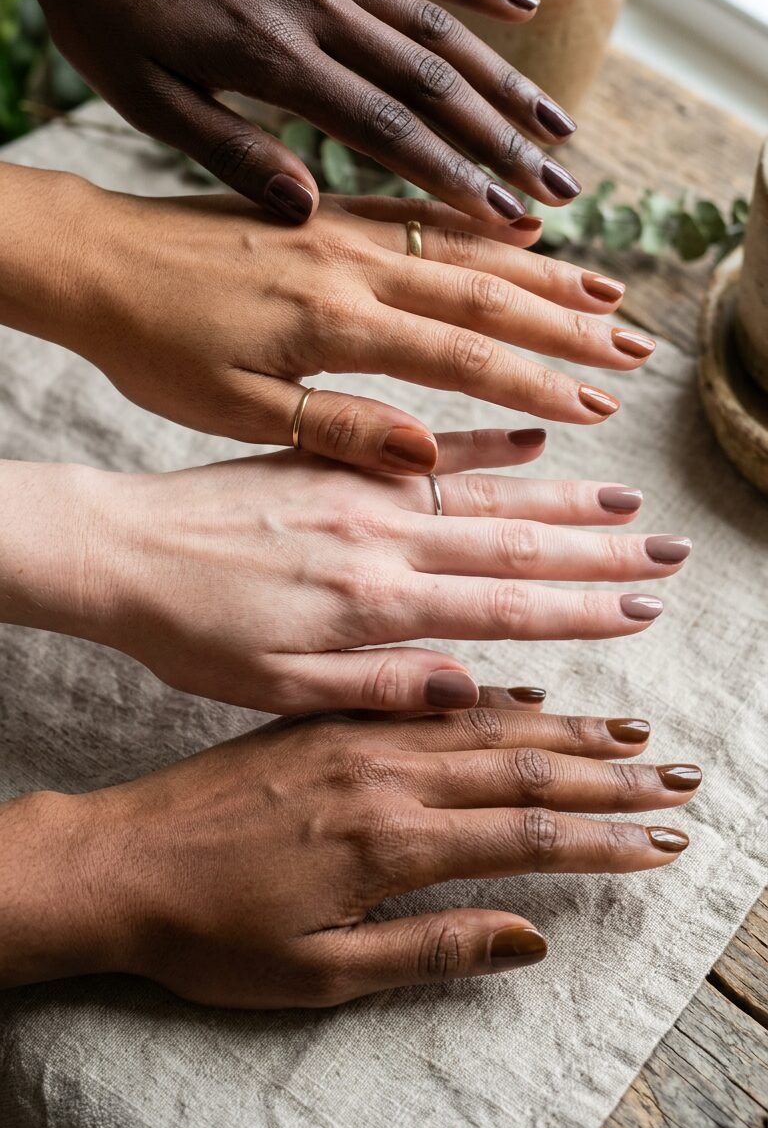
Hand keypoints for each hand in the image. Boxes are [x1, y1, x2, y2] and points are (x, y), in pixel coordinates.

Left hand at [2, 0, 580, 223]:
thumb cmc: (104, 12)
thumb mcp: (145, 101)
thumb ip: (229, 153)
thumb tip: (308, 210)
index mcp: (272, 61)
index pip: (387, 130)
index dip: (455, 177)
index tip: (507, 219)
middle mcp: (317, 9)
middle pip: (434, 84)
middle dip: (505, 144)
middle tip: (561, 192)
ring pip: (438, 27)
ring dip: (507, 79)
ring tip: (562, 127)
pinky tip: (524, 10)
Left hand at [7, 708, 698, 1004]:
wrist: (116, 859)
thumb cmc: (210, 933)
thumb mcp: (316, 972)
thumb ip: (429, 949)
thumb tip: (530, 939)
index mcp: (388, 840)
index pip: (526, 835)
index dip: (603, 839)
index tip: (661, 839)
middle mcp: (383, 773)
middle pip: (521, 768)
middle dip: (607, 778)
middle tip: (673, 777)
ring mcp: (356, 736)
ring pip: (483, 725)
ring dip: (564, 732)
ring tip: (629, 734)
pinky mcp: (327, 718)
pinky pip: (427, 704)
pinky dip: (489, 703)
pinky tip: (527, 701)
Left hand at [9, 175, 651, 472]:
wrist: (93, 260)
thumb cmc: (153, 347)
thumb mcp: (234, 409)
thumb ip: (338, 429)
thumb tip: (433, 458)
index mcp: (333, 324)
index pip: (462, 356)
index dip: (538, 381)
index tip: (598, 404)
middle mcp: (351, 265)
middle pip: (485, 294)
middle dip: (569, 324)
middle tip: (635, 347)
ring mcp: (340, 229)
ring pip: (464, 248)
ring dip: (544, 272)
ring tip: (608, 291)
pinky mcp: (323, 210)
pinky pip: (418, 212)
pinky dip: (478, 224)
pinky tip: (520, 230)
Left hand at [26, 437, 689, 711]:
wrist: (119, 548)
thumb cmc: (189, 631)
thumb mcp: (274, 688)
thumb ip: (377, 688)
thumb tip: (472, 692)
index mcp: (370, 603)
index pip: (502, 606)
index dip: (580, 609)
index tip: (642, 607)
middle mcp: (379, 538)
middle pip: (513, 542)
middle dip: (600, 550)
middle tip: (667, 550)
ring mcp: (360, 489)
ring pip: (482, 489)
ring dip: (563, 493)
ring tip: (629, 497)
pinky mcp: (335, 455)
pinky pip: (423, 444)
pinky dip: (481, 441)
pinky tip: (530, 435)